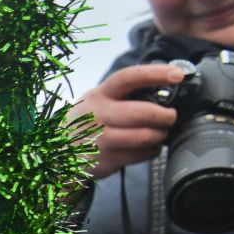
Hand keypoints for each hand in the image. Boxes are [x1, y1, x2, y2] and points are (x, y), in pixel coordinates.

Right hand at [67, 63, 185, 180]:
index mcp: (99, 95)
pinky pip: (141, 154)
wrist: (56, 154)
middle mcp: (98, 116)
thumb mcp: (96, 101)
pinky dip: (152, 151)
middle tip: (170, 117)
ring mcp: (101, 139)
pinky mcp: (106, 159)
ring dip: (160, 135)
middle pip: (141, 113)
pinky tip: (148, 147)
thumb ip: (122, 95)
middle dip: (165, 115)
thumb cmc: (84, 124)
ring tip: (160, 134)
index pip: (129, 78)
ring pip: (144, 136)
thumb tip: (163, 87)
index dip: (155, 74)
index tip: (177, 75)